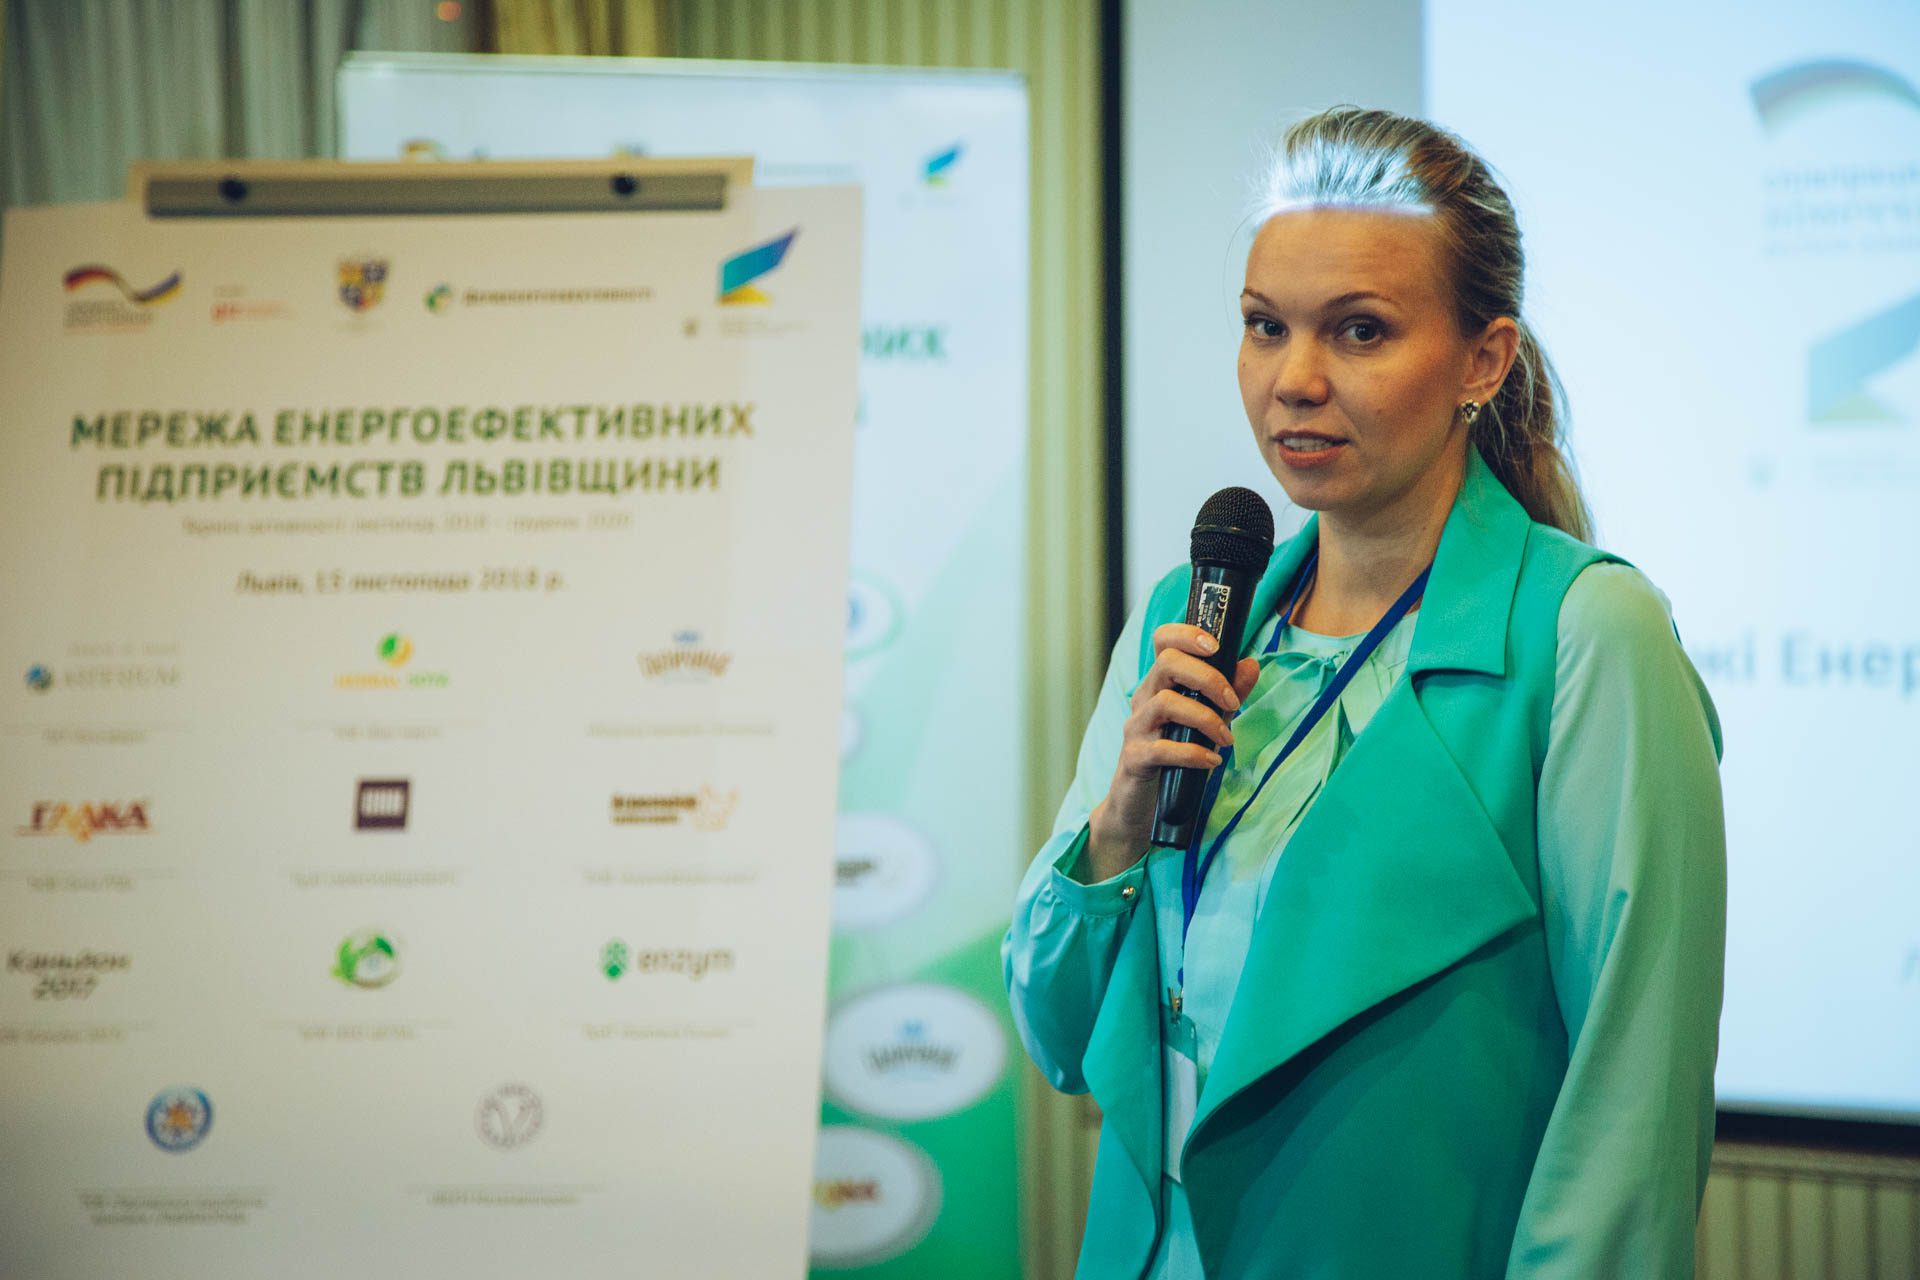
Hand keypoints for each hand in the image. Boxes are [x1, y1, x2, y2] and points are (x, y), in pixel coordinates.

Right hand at [1085, 624, 1259, 880]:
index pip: (1163, 640)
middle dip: (1208, 678)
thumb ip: (1228, 694)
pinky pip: (1162, 749)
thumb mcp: (1207, 722)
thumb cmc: (1173, 758)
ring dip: (1205, 718)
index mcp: (1159, 684)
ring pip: (1165, 702)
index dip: (1187, 634)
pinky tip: (1212, 761)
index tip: (1216, 647)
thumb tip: (1250, 664)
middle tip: (1232, 701)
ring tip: (1227, 738)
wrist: (1140, 805)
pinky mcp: (1134, 759)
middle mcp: (1143, 699)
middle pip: (1166, 664)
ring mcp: (1136, 728)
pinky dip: (1193, 754)